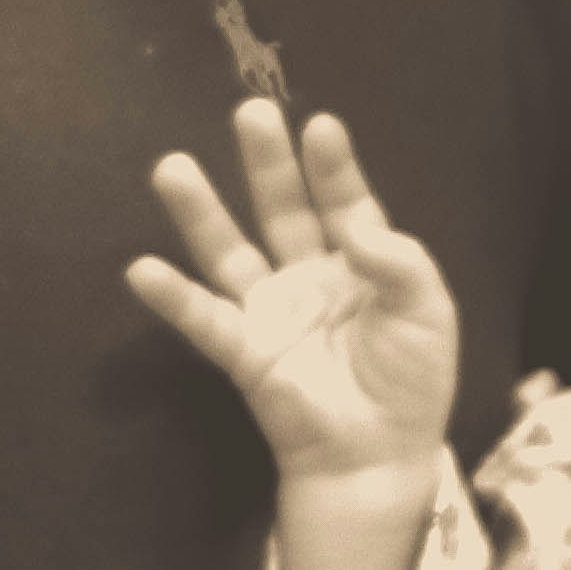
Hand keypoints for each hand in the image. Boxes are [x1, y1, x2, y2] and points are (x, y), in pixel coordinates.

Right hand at [128, 103, 463, 488]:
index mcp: (361, 263)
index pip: (345, 203)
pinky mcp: (246, 352)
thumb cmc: (411, 383)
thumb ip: (400, 262)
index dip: (333, 167)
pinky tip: (142, 270)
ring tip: (171, 167)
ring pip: (231, 252)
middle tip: (250, 112)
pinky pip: (206, 320)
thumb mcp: (427, 313)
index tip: (320, 126)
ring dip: (201, 212)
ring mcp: (273, 311)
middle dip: (266, 164)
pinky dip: (174, 299)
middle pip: (283, 210)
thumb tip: (358, 225)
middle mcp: (310, 276)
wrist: (379, 457)